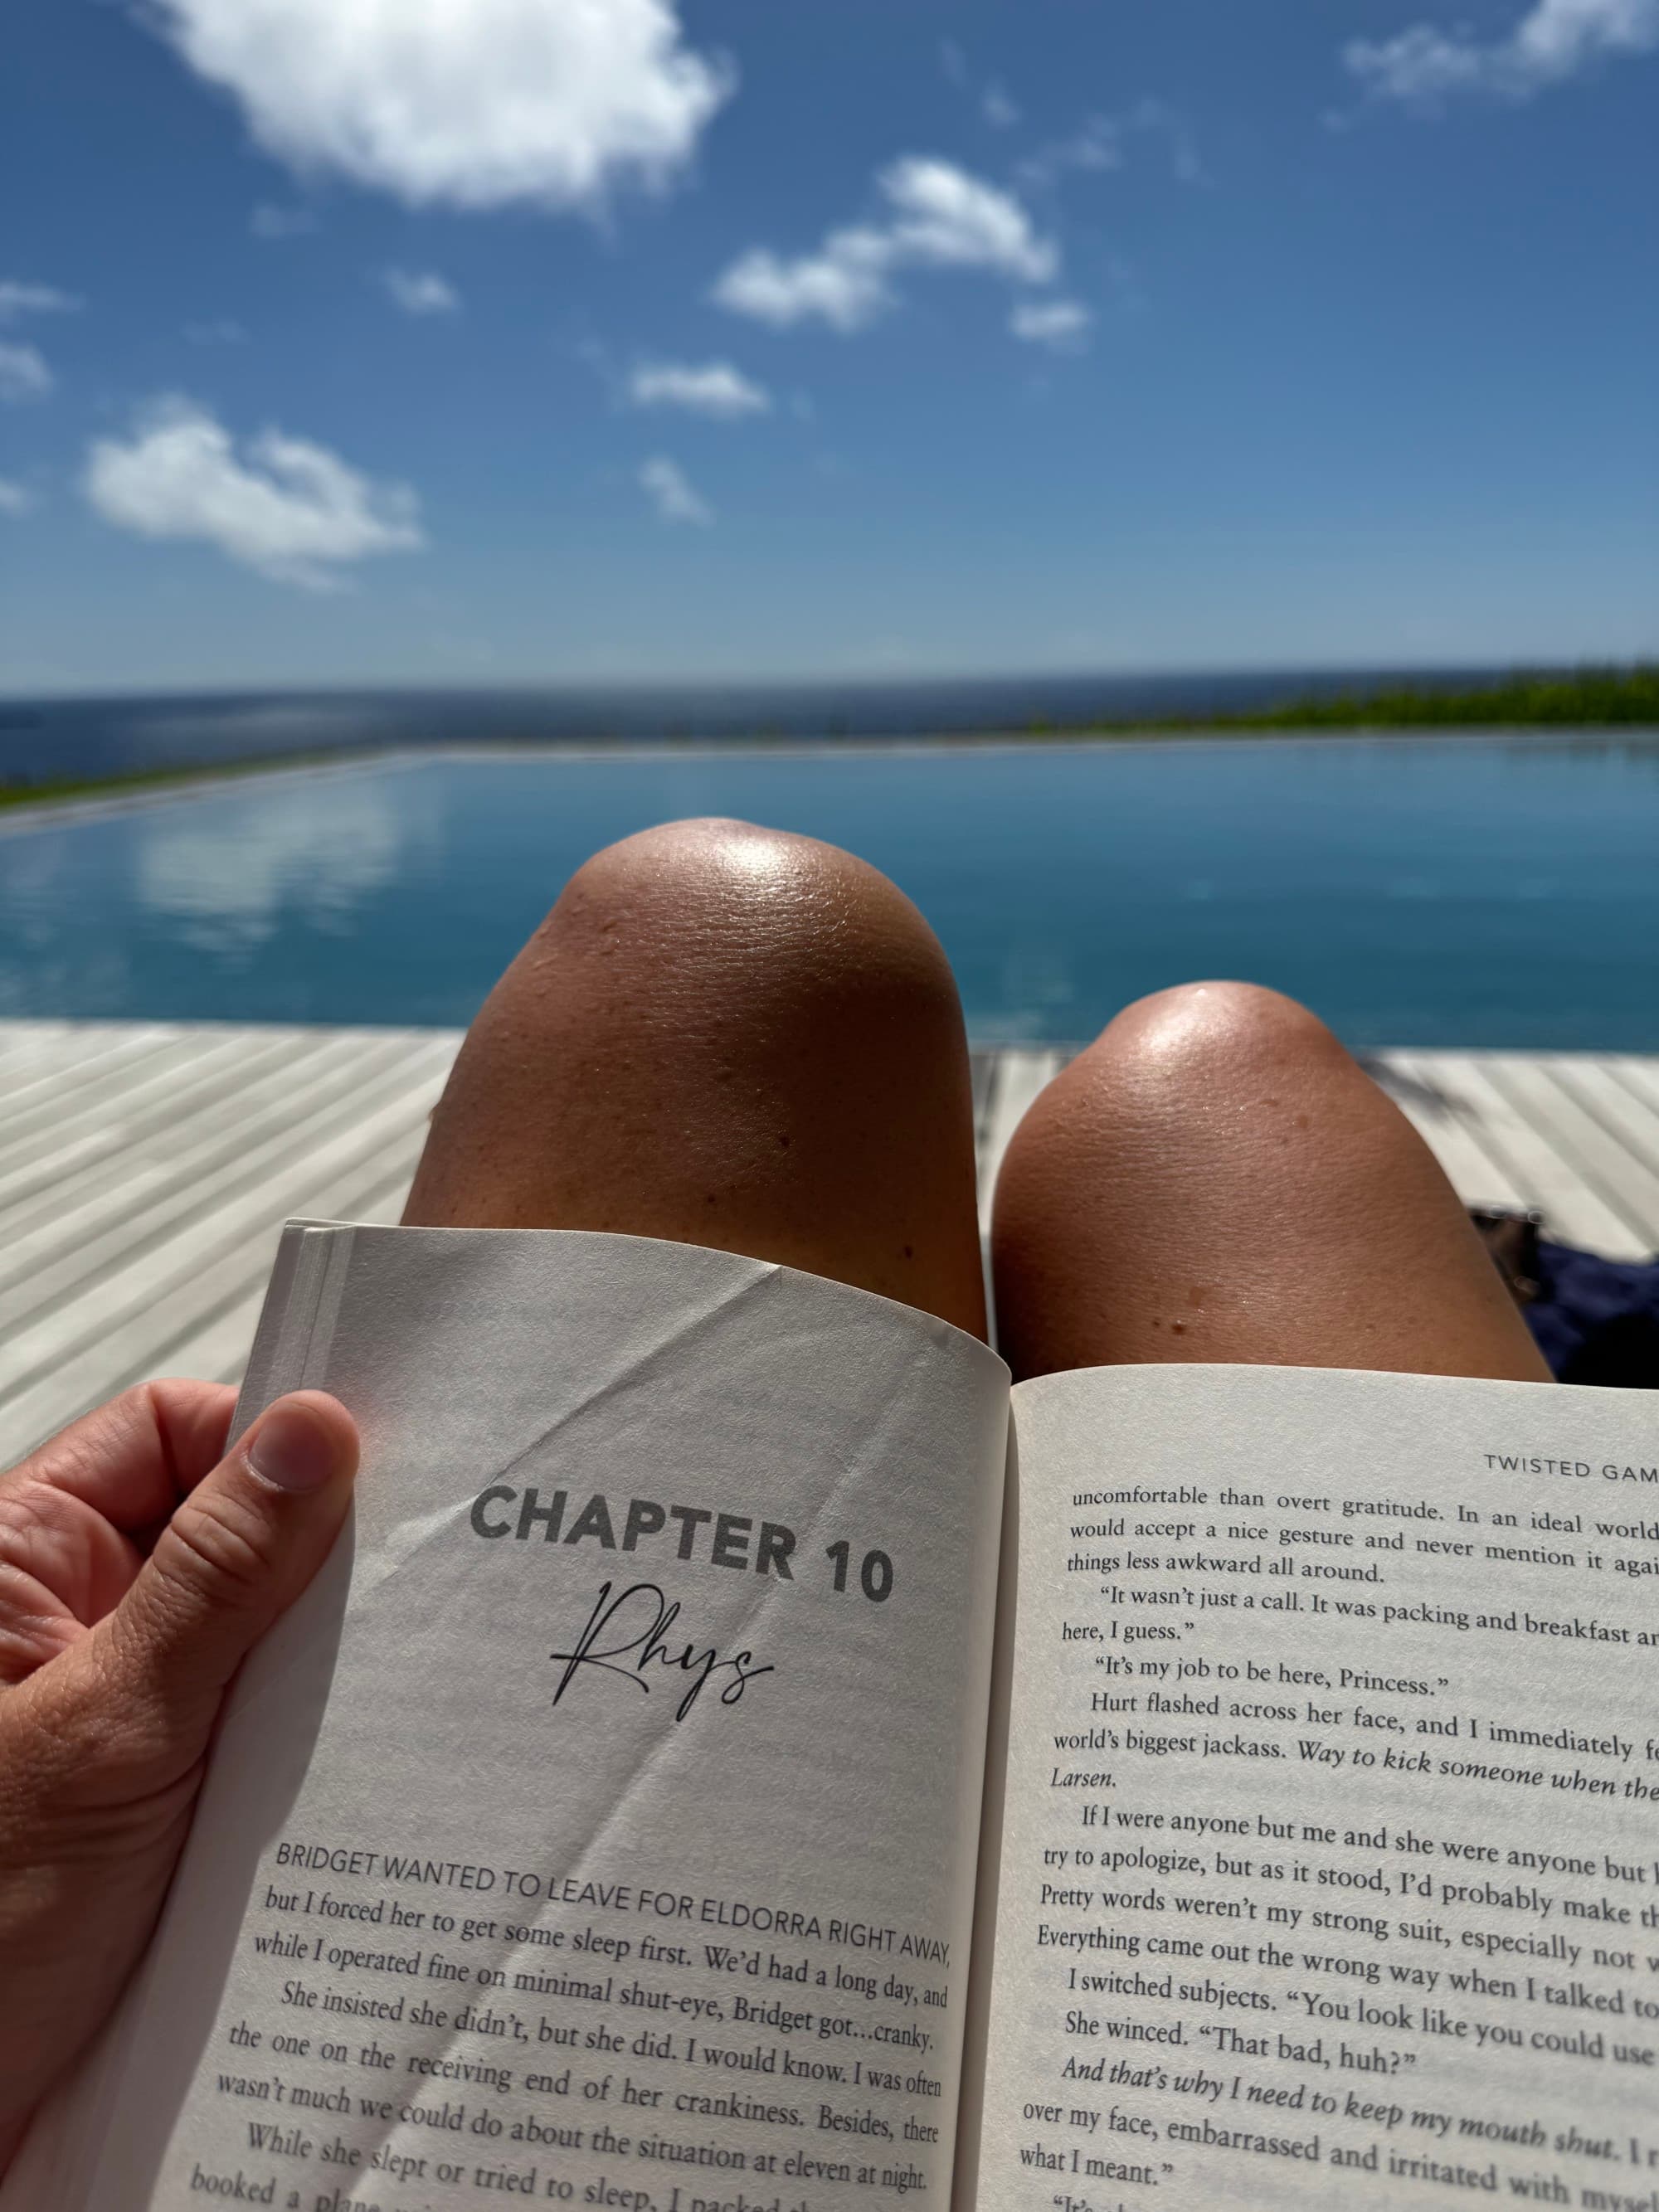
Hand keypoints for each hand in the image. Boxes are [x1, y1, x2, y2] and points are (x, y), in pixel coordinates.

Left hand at [0, 1380, 357, 2169]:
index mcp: (20, 1564)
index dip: (267, 1436)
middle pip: (230, 1526)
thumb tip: (312, 1429)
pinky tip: (374, 1762)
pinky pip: (268, 1723)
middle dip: (319, 1558)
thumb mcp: (111, 1729)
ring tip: (403, 1682)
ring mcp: (125, 1710)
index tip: (374, 1461)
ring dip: (322, 1662)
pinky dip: (318, 1738)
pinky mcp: (169, 1794)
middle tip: (417, 1577)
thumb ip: (217, 1576)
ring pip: (262, 1632)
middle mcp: (71, 1622)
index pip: (170, 1432)